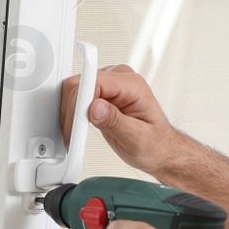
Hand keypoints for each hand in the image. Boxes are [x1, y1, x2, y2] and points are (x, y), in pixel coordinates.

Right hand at [60, 64, 182, 176]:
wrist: (158, 149)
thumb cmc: (154, 144)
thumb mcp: (137, 138)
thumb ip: (115, 122)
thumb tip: (95, 107)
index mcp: (133, 85)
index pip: (97, 82)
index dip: (81, 101)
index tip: (76, 122)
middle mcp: (120, 79)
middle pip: (81, 83)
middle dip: (72, 110)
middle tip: (74, 135)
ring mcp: (108, 85)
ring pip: (74, 89)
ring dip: (70, 112)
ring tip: (75, 135)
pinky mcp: (100, 93)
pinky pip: (76, 96)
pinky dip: (72, 113)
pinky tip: (77, 128)